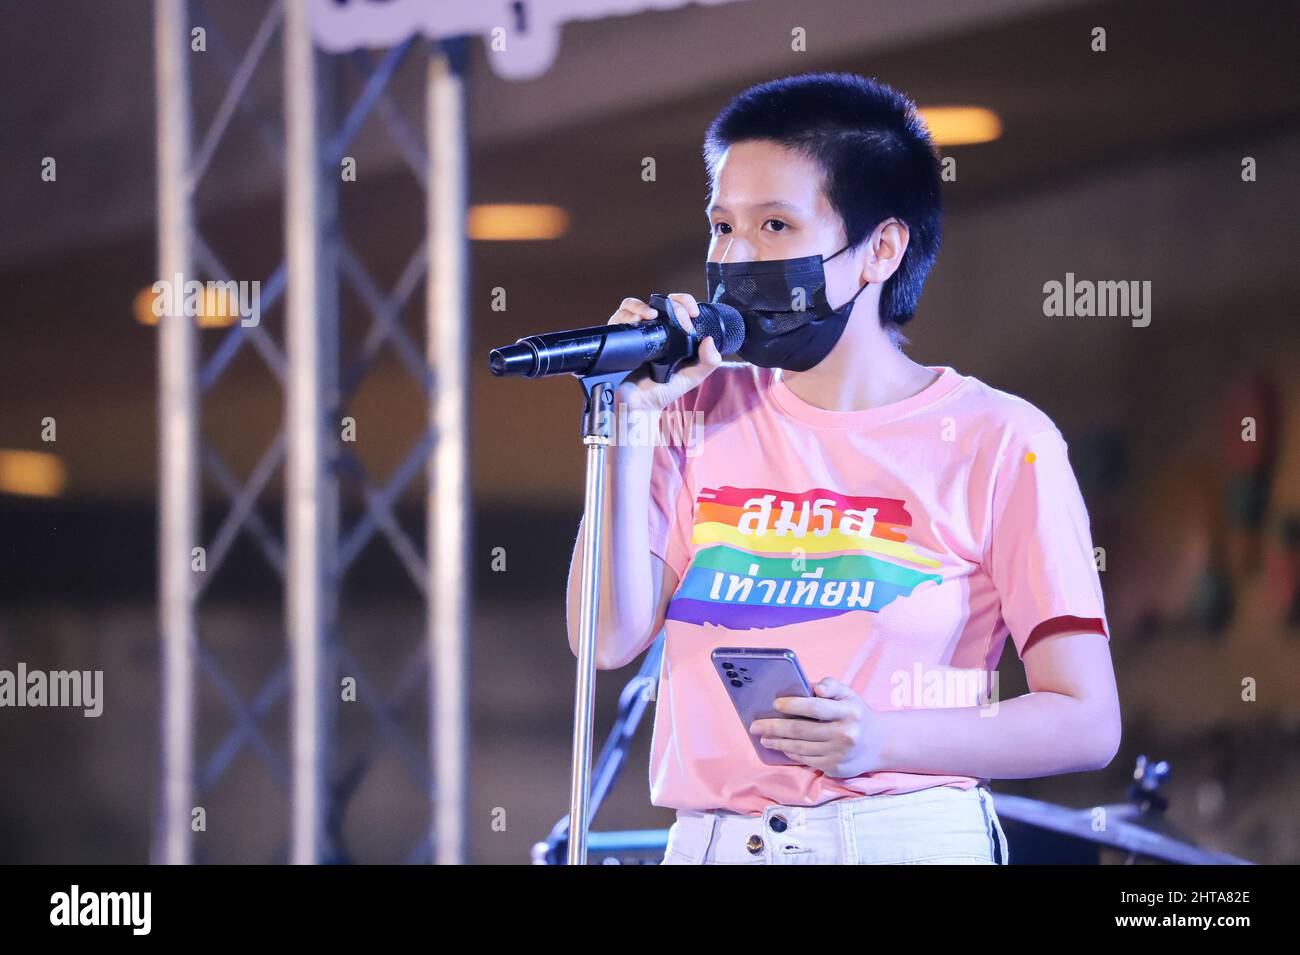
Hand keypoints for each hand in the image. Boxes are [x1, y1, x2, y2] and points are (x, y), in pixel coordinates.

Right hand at [606, 293, 722, 414]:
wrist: (642, 408)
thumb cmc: (665, 390)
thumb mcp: (692, 376)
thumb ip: (708, 361)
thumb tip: (709, 340)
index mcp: (669, 334)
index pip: (674, 306)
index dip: (683, 302)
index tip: (693, 313)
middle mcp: (649, 331)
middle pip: (654, 302)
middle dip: (668, 303)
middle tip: (679, 318)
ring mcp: (632, 335)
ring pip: (630, 307)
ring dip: (640, 306)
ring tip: (650, 315)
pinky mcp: (616, 341)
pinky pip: (616, 321)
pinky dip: (625, 315)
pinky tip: (637, 321)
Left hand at [748, 677, 886, 777]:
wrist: (879, 745)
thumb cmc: (856, 714)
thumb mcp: (849, 694)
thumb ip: (831, 685)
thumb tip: (814, 687)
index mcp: (848, 711)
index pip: (815, 707)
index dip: (793, 706)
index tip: (774, 704)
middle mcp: (845, 734)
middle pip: (801, 730)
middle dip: (774, 727)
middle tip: (755, 725)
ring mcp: (839, 753)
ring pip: (800, 748)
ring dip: (778, 742)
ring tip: (763, 737)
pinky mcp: (835, 768)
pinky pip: (806, 760)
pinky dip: (790, 752)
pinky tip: (781, 746)